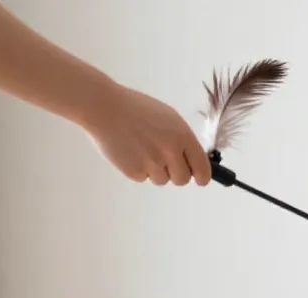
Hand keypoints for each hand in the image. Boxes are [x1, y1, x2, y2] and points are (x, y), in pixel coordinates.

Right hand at [82, 84, 211, 185]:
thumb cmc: (136, 110)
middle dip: (176, 174)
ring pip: (162, 180)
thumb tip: (195, 162)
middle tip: (163, 160)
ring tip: (142, 148)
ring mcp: (152, 163)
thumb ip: (183, 140)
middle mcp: (170, 151)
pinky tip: (130, 151)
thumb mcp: (168, 118)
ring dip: (155, 170)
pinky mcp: (135, 171)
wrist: (104, 107)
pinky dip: (138, 168)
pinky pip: (143, 178)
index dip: (201, 176)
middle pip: (183, 180)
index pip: (202, 169)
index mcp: (182, 136)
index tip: (200, 179)